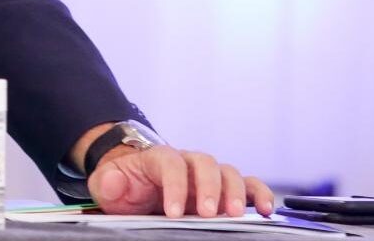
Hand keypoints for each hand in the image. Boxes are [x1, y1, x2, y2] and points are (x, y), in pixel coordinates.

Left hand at [89, 144, 275, 217]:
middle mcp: (188, 162)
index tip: (173, 212)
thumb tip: (112, 180)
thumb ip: (107, 181)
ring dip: (236, 192)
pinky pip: (249, 185)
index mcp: (158, 158)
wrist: (137, 183)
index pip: (171, 163)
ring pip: (229, 172)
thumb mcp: (108, 183)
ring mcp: (208, 175)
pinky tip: (265, 210)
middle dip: (209, 188)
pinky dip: (260, 194)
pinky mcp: (224, 189)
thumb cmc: (125, 184)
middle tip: (207, 213)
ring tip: (235, 215)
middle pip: (206, 163)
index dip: (174, 185)